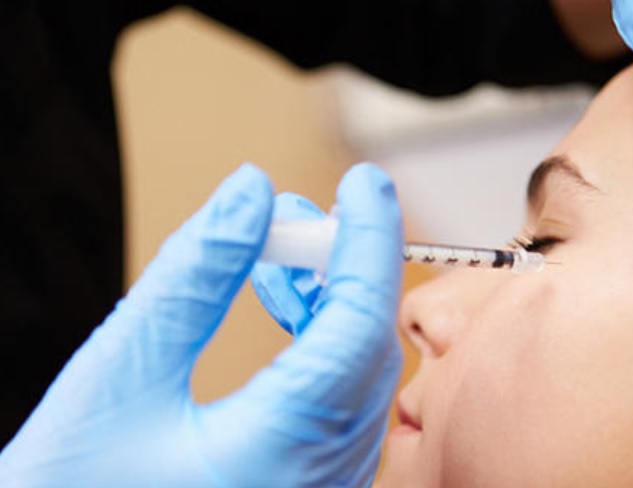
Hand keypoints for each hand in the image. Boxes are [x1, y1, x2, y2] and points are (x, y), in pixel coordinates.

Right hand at [0, 163, 403, 487]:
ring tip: (280, 251)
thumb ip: (195, 274)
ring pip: (357, 371)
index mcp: (284, 453)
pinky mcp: (308, 484)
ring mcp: (322, 486)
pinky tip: (286, 304)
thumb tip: (249, 194)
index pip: (361, 324)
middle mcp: (322, 478)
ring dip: (329, 300)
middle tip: (298, 213)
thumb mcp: (123, 371)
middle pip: (365, 343)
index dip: (370, 243)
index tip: (364, 184)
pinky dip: (319, 341)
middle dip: (342, 264)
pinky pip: (339, 399)